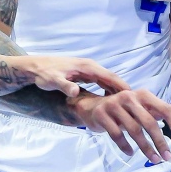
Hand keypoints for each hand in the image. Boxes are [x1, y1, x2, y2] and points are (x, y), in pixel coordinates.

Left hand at [15, 54, 129, 97]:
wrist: (34, 67)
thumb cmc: (43, 74)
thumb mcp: (53, 81)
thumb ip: (65, 86)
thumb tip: (75, 92)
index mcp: (87, 67)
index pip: (109, 76)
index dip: (122, 86)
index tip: (134, 96)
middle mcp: (90, 67)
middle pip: (112, 79)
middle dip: (124, 90)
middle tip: (136, 104)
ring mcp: (87, 70)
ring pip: (107, 81)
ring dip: (117, 91)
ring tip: (129, 104)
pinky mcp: (84, 74)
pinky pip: (101, 82)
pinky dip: (108, 90)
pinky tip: (112, 100)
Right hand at [73, 89, 170, 163]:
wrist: (93, 107)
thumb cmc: (126, 109)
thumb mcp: (147, 107)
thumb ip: (169, 110)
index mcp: (144, 95)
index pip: (165, 108)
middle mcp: (129, 97)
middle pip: (149, 122)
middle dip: (160, 141)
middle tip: (169, 157)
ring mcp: (114, 105)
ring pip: (134, 130)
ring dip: (146, 147)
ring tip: (155, 159)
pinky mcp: (102, 115)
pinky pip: (116, 134)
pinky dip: (125, 146)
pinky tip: (131, 154)